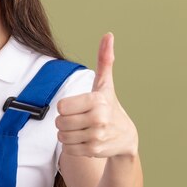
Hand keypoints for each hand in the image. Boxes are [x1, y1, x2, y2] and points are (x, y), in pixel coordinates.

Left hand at [56, 33, 137, 157]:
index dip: (66, 107)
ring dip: (67, 133)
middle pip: (60, 122)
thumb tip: (108, 35)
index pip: (62, 107)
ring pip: (62, 136)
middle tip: (79, 119)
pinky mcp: (94, 151)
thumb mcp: (105, 84)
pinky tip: (85, 139)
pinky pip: (68, 149)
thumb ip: (104, 60)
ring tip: (81, 129)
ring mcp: (97, 136)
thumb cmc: (109, 106)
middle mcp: (99, 119)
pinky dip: (72, 145)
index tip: (79, 106)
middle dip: (65, 121)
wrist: (126, 136)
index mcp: (97, 101)